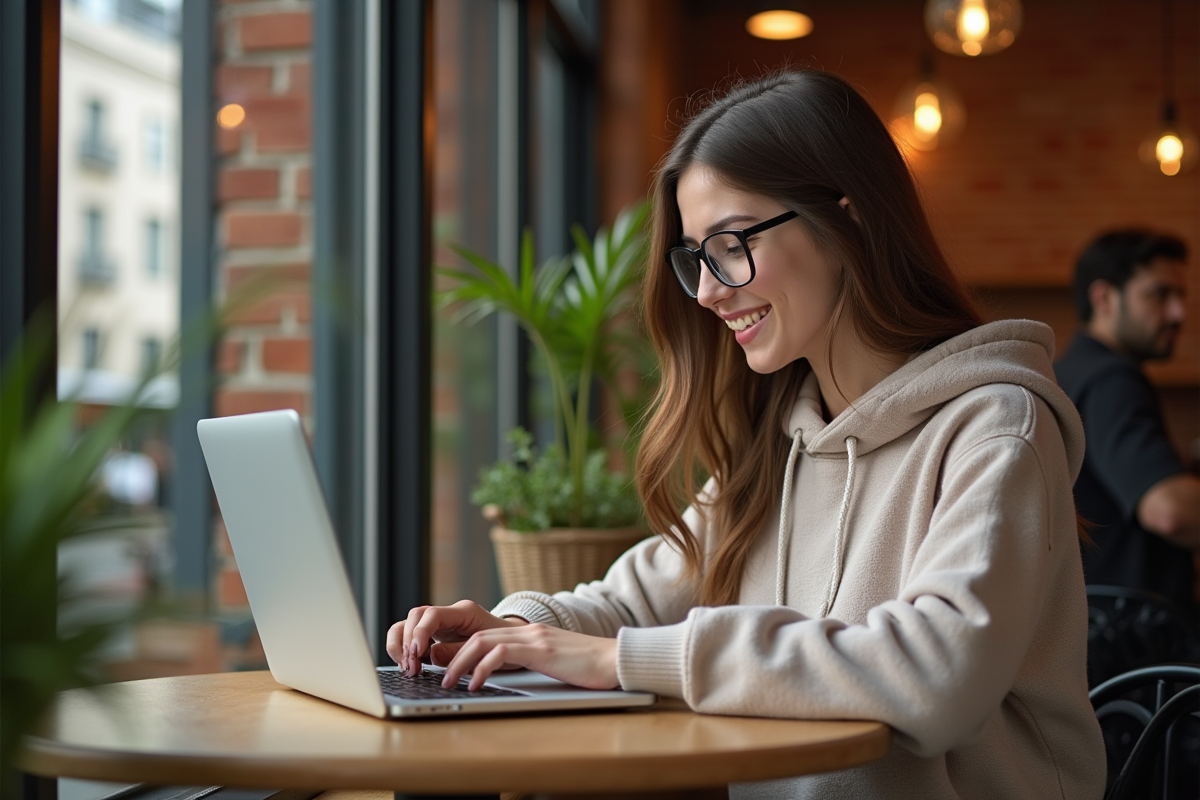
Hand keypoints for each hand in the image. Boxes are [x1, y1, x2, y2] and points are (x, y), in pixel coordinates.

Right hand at [386, 599, 525, 675]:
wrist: (512, 640)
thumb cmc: (502, 643)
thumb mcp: (485, 649)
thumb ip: (457, 652)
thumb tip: (431, 654)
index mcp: (464, 612)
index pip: (432, 614)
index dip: (420, 632)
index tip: (417, 653)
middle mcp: (448, 614)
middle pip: (415, 617)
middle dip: (408, 642)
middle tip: (412, 668)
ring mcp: (438, 623)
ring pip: (406, 624)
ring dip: (401, 645)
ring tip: (407, 668)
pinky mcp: (433, 634)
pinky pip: (409, 635)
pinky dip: (403, 648)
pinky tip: (408, 665)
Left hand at [439, 623, 618, 691]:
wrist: (617, 660)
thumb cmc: (591, 668)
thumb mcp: (555, 662)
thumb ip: (534, 662)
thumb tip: (511, 676)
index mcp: (530, 634)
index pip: (486, 635)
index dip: (462, 651)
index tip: (447, 669)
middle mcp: (528, 631)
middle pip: (477, 636)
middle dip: (452, 657)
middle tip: (439, 678)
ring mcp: (534, 638)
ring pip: (482, 642)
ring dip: (459, 663)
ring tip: (449, 683)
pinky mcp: (540, 649)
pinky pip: (501, 653)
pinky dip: (482, 669)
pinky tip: (476, 685)